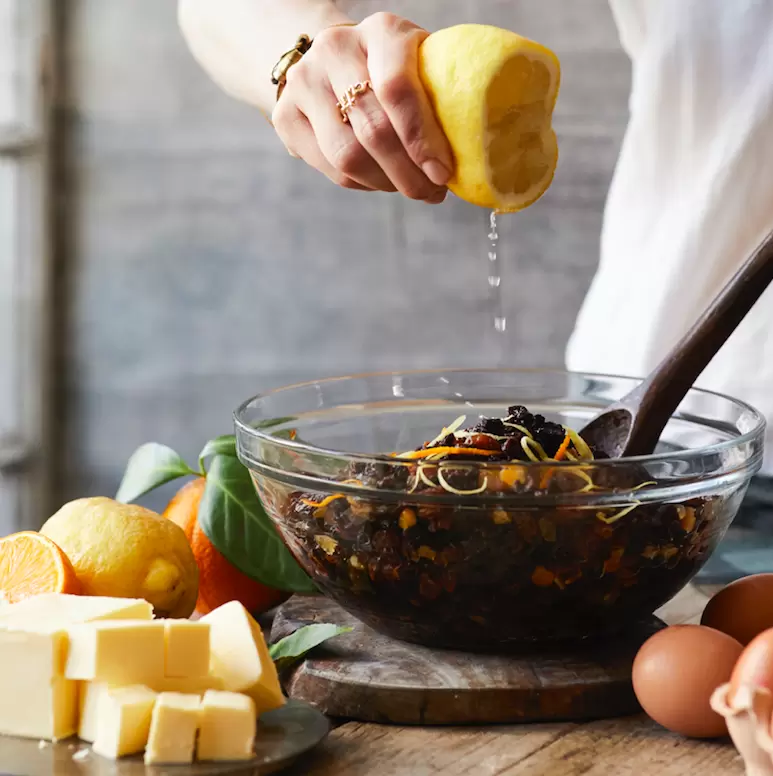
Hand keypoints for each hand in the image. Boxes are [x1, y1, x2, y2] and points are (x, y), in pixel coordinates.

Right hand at [272, 13, 452, 202]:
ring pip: (348, 156)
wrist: (331, 61)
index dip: (422, 139)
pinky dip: (363, 184)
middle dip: (408, 173)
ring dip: (385, 184)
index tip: (443, 174)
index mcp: (381, 31)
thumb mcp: (420, 68)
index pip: (397, 89)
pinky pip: (331, 168)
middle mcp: (335, 48)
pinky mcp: (286, 115)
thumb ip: (439, 99)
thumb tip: (469, 160)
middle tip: (431, 193)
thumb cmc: (393, 72)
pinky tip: (381, 181)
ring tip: (409, 189)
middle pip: (373, 130)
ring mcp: (304, 81)